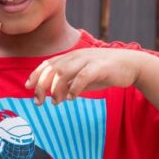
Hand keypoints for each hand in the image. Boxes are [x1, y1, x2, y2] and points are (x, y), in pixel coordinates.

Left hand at [24, 48, 145, 105]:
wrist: (131, 65)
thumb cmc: (105, 72)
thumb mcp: (83, 77)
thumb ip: (70, 83)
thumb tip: (55, 96)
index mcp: (71, 57)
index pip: (48, 64)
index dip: (36, 75)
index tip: (28, 87)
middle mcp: (77, 56)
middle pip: (52, 69)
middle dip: (42, 86)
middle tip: (38, 101)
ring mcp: (88, 60)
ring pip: (64, 72)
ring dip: (56, 89)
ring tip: (55, 102)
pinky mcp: (100, 67)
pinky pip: (83, 76)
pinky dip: (75, 88)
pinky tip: (72, 98)